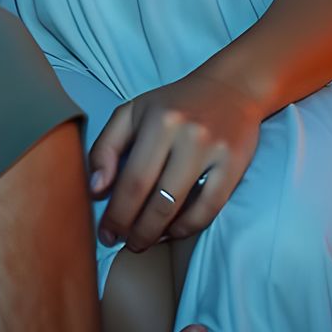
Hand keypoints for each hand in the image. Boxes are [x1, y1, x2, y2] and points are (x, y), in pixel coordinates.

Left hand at [88, 72, 262, 251]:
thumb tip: (96, 189)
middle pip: (155, 200)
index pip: (132, 180)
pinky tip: (172, 231)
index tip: (106, 233)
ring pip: (180, 208)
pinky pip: (209, 209)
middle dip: (135, 230)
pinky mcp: (235, 165)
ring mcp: (214, 151)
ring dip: (157, 234)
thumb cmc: (173, 104)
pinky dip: (187, 227)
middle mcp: (187, 135)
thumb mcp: (133, 112)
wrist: (229, 88)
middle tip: (124, 243)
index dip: (116, 214)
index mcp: (159, 120)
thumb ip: (107, 146)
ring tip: (143, 241)